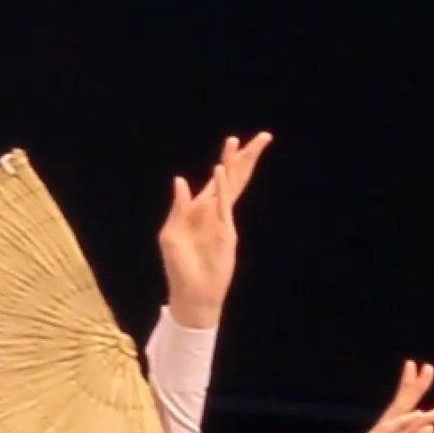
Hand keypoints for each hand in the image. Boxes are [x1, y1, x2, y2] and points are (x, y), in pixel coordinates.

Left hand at [158, 132, 273, 327]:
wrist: (192, 295)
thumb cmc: (179, 269)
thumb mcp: (170, 236)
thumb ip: (178, 208)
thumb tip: (180, 180)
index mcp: (200, 211)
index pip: (216, 180)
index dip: (227, 161)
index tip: (236, 141)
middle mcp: (214, 213)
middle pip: (234, 178)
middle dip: (245, 158)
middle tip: (262, 138)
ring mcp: (222, 222)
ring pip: (233, 188)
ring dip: (237, 166)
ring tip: (245, 145)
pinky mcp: (224, 233)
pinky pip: (222, 206)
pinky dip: (221, 189)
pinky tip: (221, 171)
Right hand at [309, 362, 433, 432]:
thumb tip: (428, 427)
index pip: (407, 418)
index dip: (422, 405)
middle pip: (400, 407)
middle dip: (413, 387)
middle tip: (427, 368)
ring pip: (398, 415)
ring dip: (412, 397)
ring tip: (425, 377)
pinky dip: (405, 423)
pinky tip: (420, 415)